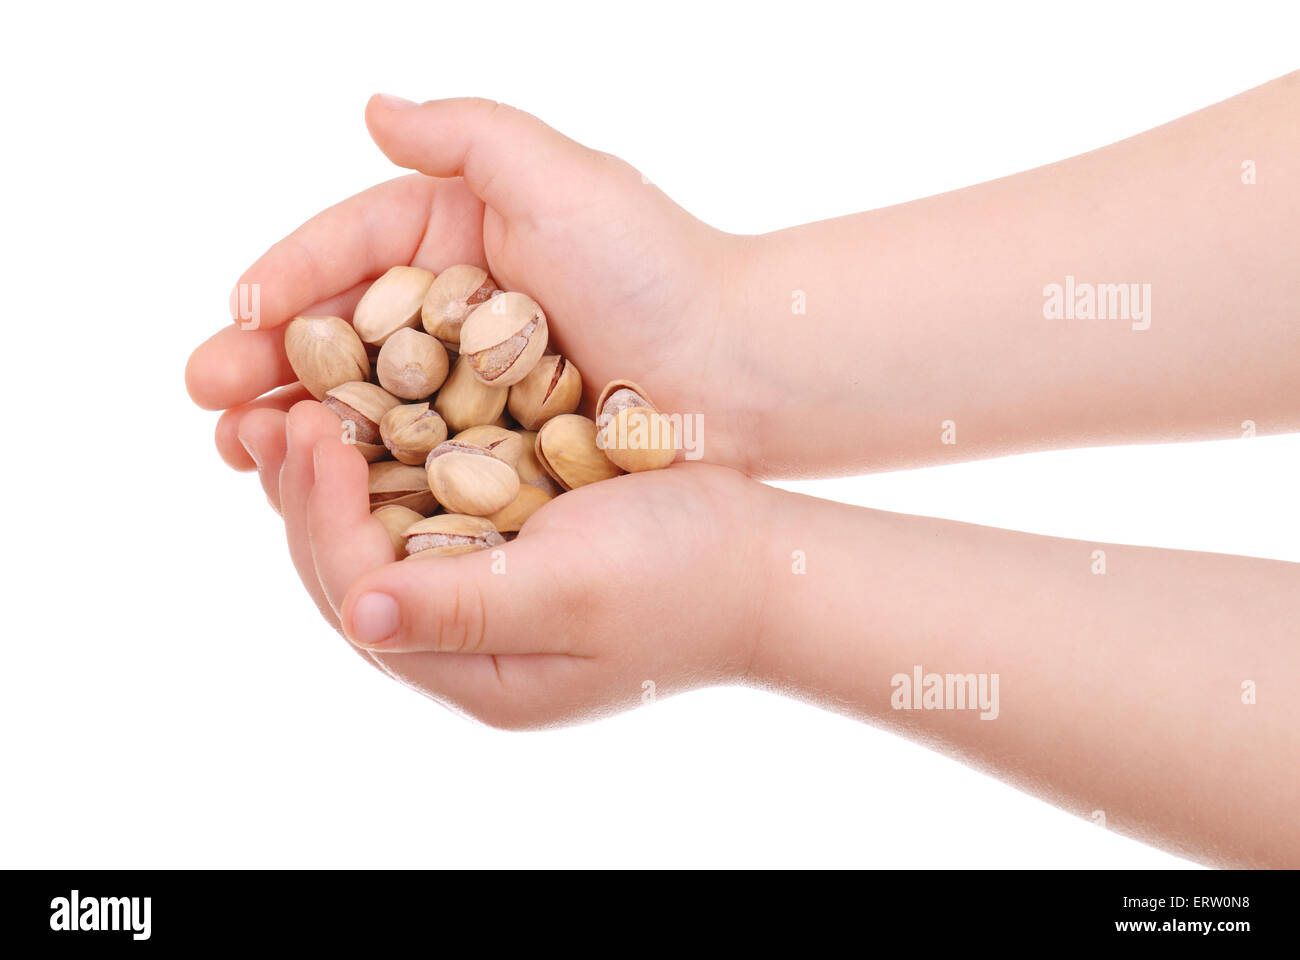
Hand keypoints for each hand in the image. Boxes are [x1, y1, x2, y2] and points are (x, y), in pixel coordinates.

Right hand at [187, 95, 757, 475]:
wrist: (740, 370)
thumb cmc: (658, 266)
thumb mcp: (561, 177)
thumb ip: (466, 137)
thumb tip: (372, 106)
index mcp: (461, 233)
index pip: (352, 250)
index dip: (286, 279)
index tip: (234, 314)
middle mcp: (457, 306)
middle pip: (343, 331)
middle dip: (269, 362)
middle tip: (206, 396)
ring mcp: (474, 381)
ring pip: (366, 399)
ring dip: (298, 422)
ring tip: (237, 448)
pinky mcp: (496, 443)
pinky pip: (415, 454)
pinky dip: (362, 470)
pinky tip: (315, 488)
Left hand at [244, 400, 767, 726]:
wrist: (764, 559)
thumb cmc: (684, 576)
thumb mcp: (574, 591)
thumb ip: (465, 608)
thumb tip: (358, 613)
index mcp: (477, 672)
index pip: (363, 599)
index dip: (324, 519)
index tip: (314, 433)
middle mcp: (469, 642)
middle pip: (354, 575)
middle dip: (308, 498)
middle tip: (275, 413)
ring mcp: (489, 594)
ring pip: (381, 540)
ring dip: (337, 477)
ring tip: (301, 405)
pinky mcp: (510, 549)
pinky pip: (424, 510)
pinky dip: (390, 462)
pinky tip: (371, 408)